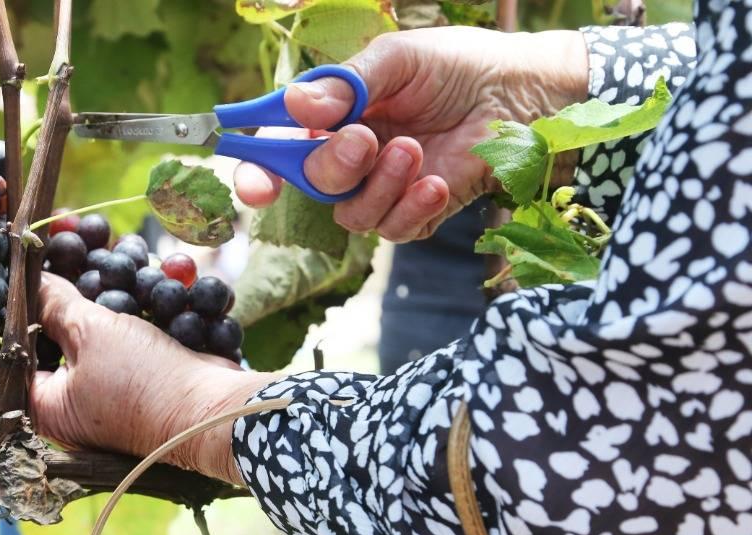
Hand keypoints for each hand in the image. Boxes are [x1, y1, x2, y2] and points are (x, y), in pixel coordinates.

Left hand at [0, 273, 275, 483]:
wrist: (214, 408)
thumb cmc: (145, 382)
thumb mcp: (91, 333)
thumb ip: (52, 303)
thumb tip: (28, 280)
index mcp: (36, 406)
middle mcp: (59, 403)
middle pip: (25, 344)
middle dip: (25, 296)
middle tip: (17, 253)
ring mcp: (91, 390)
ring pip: (67, 333)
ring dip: (70, 290)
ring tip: (66, 240)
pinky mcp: (124, 375)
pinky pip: (104, 333)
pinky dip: (107, 300)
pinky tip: (106, 263)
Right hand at [235, 27, 588, 240]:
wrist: (524, 93)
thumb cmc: (459, 67)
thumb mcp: (399, 59)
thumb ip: (347, 83)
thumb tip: (297, 106)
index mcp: (336, 118)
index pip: (281, 151)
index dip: (259, 171)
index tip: (256, 185)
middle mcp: (352, 157)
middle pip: (313, 183)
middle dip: (333, 166)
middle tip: (366, 139)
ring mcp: (383, 188)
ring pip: (351, 215)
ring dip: (378, 186)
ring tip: (415, 151)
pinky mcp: (417, 213)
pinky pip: (394, 230)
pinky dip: (411, 208)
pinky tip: (437, 180)